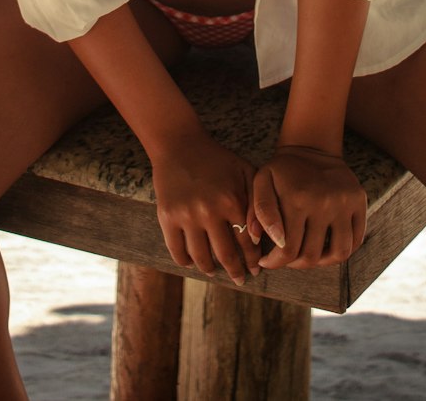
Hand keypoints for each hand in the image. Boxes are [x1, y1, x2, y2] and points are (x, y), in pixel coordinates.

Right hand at [151, 131, 261, 285]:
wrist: (180, 145)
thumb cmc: (217, 160)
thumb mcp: (244, 172)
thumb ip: (257, 201)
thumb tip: (258, 236)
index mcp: (231, 201)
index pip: (247, 242)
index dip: (253, 259)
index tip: (255, 268)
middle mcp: (209, 212)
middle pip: (225, 256)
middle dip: (235, 272)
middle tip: (240, 279)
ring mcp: (186, 216)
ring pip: (201, 258)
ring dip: (210, 269)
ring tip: (215, 271)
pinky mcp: (167, 218)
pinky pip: (177, 251)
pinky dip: (186, 261)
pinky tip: (193, 261)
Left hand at [252, 145, 366, 269]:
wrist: (311, 146)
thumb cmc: (282, 170)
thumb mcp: (262, 181)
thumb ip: (260, 212)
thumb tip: (271, 242)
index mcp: (297, 199)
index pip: (288, 249)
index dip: (275, 263)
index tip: (267, 261)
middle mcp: (324, 203)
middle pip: (312, 256)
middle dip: (295, 264)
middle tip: (287, 258)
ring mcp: (344, 203)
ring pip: (339, 253)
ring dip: (322, 263)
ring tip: (308, 256)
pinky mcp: (359, 202)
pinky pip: (356, 240)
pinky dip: (343, 251)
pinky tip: (327, 247)